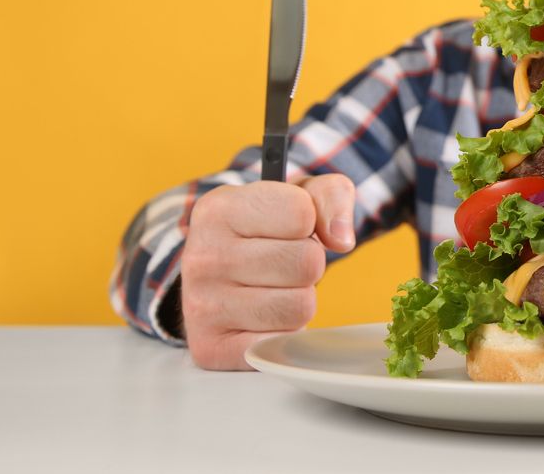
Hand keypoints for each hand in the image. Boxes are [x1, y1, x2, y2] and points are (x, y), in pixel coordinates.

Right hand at [180, 174, 356, 369]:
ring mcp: (201, 305)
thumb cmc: (267, 231)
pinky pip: (282, 345)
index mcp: (218, 209)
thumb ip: (331, 197)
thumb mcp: (299, 196)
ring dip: (298, 300)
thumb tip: (342, 240)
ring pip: (300, 307)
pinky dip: (284, 334)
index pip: (301, 214)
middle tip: (284, 263)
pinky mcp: (209, 348)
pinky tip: (262, 319)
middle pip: (307, 263)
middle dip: (309, 264)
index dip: (309, 222)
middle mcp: (202, 256)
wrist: (216, 275)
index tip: (290, 226)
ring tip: (273, 290)